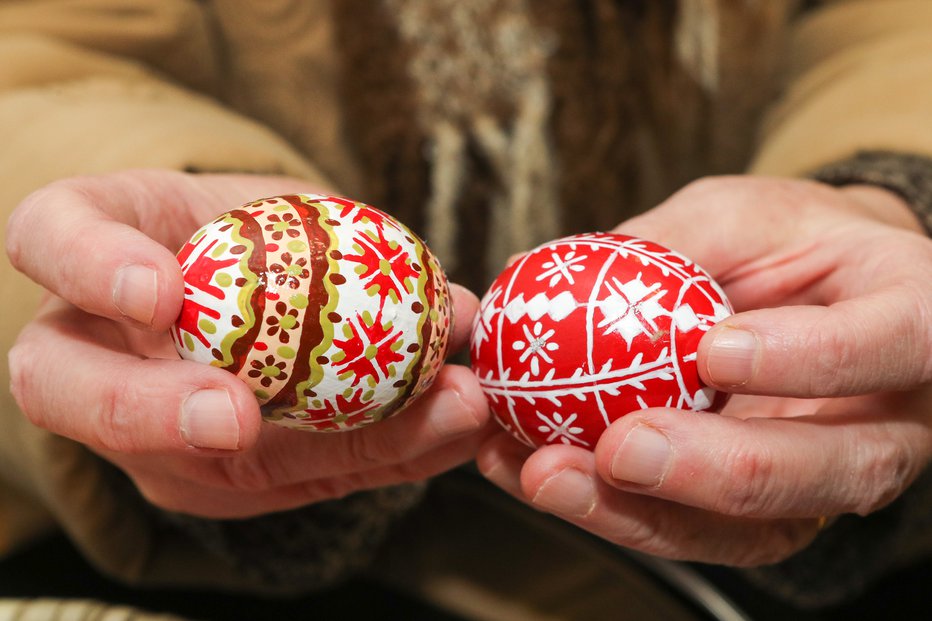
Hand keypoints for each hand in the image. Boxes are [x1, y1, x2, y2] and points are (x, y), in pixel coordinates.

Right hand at [7, 170, 489, 517]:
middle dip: (149, 412)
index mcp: (90, 248)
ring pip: (183, 464)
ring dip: (329, 448)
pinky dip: (378, 461)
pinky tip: (448, 438)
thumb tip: (459, 309)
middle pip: (65, 389)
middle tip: (239, 420)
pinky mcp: (200, 476)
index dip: (91, 267)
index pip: (51, 238)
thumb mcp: (297, 210)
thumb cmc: (260, 234)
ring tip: (444, 416)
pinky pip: (277, 485)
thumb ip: (359, 245)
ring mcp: (136, 427)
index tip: (159, 290)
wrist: (248, 290)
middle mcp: (89, 350)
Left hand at [477, 175, 931, 565]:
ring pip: (757, 526)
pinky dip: (612, 510)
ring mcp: (827, 475)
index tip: (712, 351)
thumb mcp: (739, 214)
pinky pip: (696, 529)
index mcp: (909, 319)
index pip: (884, 345)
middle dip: (716, 472)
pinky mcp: (767, 509)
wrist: (819, 297)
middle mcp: (888, 417)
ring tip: (547, 475)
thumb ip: (675, 242)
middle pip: (830, 469)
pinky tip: (533, 473)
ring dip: (643, 513)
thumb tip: (561, 275)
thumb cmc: (789, 244)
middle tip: (619, 450)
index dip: (804, 357)